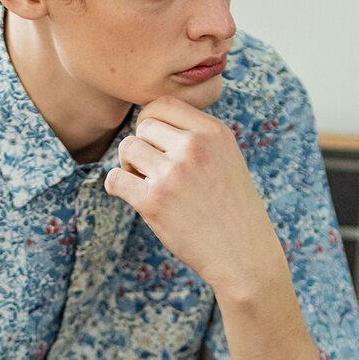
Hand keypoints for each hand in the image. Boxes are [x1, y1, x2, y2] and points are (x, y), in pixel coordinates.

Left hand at [105, 95, 283, 292]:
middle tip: (152, 171)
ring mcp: (173, 173)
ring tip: (146, 185)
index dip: (151, 122)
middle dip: (142, 146)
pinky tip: (131, 196)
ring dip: (130, 166)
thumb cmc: (233, 210)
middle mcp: (193, 147)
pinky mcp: (154, 201)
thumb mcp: (227, 159)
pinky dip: (116, 186)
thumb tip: (150, 123)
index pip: (163, 104)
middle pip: (143, 126)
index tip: (156, 144)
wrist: (244, 255)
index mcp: (214, 132)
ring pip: (127, 149)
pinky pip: (115, 179)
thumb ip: (197, 137)